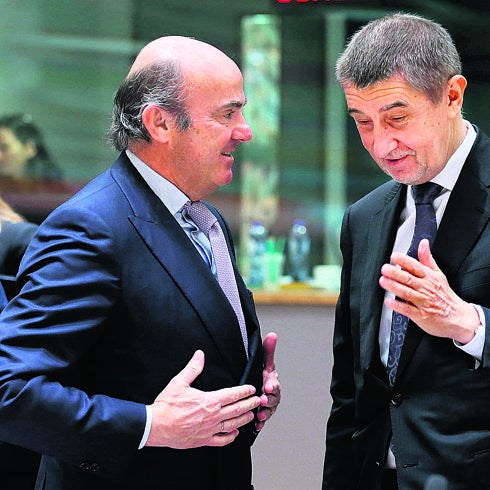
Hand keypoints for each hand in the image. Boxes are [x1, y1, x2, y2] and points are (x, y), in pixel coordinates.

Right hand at [146, 350, 260, 448]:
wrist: (156, 426)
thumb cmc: (167, 405)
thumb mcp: (179, 382)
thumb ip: (192, 368)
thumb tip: (199, 355)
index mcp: (209, 401)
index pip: (232, 394)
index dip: (244, 391)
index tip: (251, 388)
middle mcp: (213, 416)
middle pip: (237, 409)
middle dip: (250, 404)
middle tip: (258, 401)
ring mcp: (209, 429)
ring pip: (233, 424)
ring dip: (244, 419)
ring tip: (251, 415)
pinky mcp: (203, 440)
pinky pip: (221, 440)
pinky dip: (230, 436)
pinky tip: (234, 433)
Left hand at [255, 332, 280, 431]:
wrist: (258, 387)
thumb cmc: (262, 373)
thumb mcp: (264, 362)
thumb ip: (268, 350)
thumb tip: (272, 335)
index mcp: (272, 381)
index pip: (274, 383)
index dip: (271, 385)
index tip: (267, 387)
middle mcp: (272, 394)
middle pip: (273, 399)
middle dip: (268, 401)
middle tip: (262, 401)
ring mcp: (268, 405)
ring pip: (269, 411)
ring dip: (265, 413)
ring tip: (259, 416)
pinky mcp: (263, 414)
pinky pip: (263, 420)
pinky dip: (260, 424)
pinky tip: (256, 426)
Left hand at [379, 239, 479, 343]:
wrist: (459, 318)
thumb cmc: (445, 296)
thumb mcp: (439, 275)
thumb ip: (428, 259)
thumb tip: (423, 243)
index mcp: (430, 278)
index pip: (416, 266)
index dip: (404, 261)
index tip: (394, 257)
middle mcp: (426, 289)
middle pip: (409, 279)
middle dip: (395, 273)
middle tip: (385, 269)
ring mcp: (423, 302)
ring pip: (407, 293)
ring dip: (394, 286)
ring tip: (383, 281)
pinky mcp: (421, 315)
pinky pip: (407, 309)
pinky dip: (397, 305)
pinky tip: (388, 301)